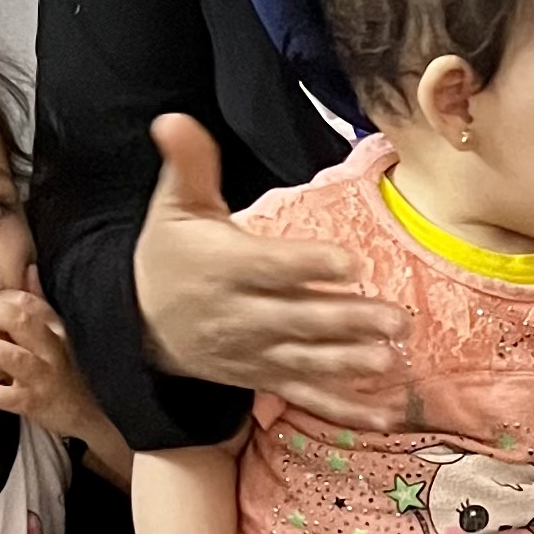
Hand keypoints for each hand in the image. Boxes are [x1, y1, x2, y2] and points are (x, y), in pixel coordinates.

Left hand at [0, 271, 114, 440]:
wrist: (81, 413)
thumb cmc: (59, 369)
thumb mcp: (54, 334)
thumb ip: (38, 302)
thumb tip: (28, 267)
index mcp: (54, 330)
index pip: (31, 304)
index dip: (2, 295)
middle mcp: (52, 351)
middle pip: (24, 323)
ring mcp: (45, 378)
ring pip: (16, 359)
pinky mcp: (36, 404)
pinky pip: (10, 398)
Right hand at [132, 114, 412, 430]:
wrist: (140, 325)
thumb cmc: (169, 256)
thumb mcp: (175, 208)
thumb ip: (188, 165)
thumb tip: (174, 117)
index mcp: (225, 268)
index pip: (270, 266)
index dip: (308, 264)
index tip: (349, 261)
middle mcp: (241, 316)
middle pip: (298, 318)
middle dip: (347, 321)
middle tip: (394, 319)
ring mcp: (256, 353)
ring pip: (307, 360)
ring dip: (350, 364)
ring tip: (389, 362)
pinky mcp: (265, 378)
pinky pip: (307, 396)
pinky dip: (344, 409)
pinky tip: (384, 415)